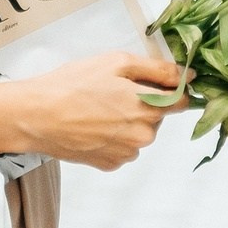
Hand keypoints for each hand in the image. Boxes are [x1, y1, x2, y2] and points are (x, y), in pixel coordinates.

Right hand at [0, 50, 187, 171]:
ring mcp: (126, 154)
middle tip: (113, 89)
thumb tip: (188, 75)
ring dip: (127, 120)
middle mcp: (142, 137)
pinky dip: (113, 136)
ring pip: (138, 132)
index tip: (158, 81)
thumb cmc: (75, 84)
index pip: (180, 102)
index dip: (172, 89)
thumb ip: (157, 69)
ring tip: (98, 106)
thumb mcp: (117, 62)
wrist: (38, 116)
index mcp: (148, 108)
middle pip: (156, 117)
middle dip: (143, 102)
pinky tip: (93, 123)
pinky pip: (122, 147)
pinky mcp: (110, 164)